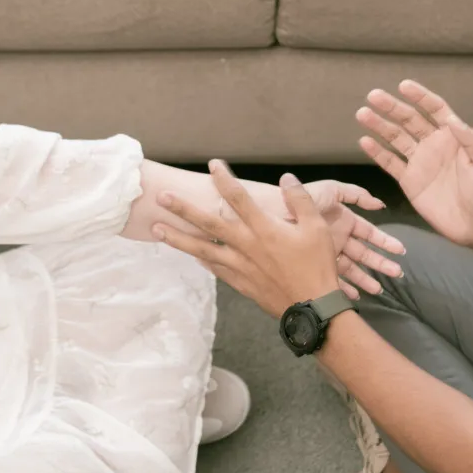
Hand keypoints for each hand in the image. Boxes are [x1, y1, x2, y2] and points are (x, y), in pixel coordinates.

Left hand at [154, 163, 345, 317]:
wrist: (313, 308)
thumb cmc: (317, 266)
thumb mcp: (317, 228)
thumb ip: (300, 200)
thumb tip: (286, 178)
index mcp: (264, 229)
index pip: (238, 197)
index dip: (224, 179)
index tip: (213, 165)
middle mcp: (246, 245)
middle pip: (208, 223)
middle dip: (183, 208)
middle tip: (160, 196)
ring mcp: (239, 266)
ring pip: (202, 249)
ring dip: (178, 238)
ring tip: (156, 228)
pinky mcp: (240, 283)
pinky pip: (215, 268)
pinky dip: (201, 260)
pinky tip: (191, 254)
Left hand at [301, 178, 405, 295]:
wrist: (259, 218)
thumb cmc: (297, 202)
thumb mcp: (329, 192)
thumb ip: (354, 194)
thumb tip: (378, 203)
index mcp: (340, 221)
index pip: (368, 233)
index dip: (384, 240)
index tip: (400, 250)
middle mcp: (333, 239)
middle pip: (362, 253)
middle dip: (380, 263)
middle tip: (398, 274)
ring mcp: (321, 254)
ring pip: (349, 269)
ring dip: (364, 278)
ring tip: (379, 290)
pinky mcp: (308, 267)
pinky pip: (328, 278)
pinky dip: (341, 287)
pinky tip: (353, 296)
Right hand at [357, 82, 472, 246]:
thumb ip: (471, 140)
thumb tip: (453, 120)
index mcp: (454, 136)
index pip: (435, 109)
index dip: (420, 97)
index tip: (404, 86)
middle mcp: (434, 144)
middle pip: (410, 120)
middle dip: (392, 107)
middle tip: (373, 96)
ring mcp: (420, 162)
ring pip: (396, 138)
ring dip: (380, 126)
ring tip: (363, 114)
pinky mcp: (409, 181)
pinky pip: (391, 163)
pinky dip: (377, 153)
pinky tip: (364, 141)